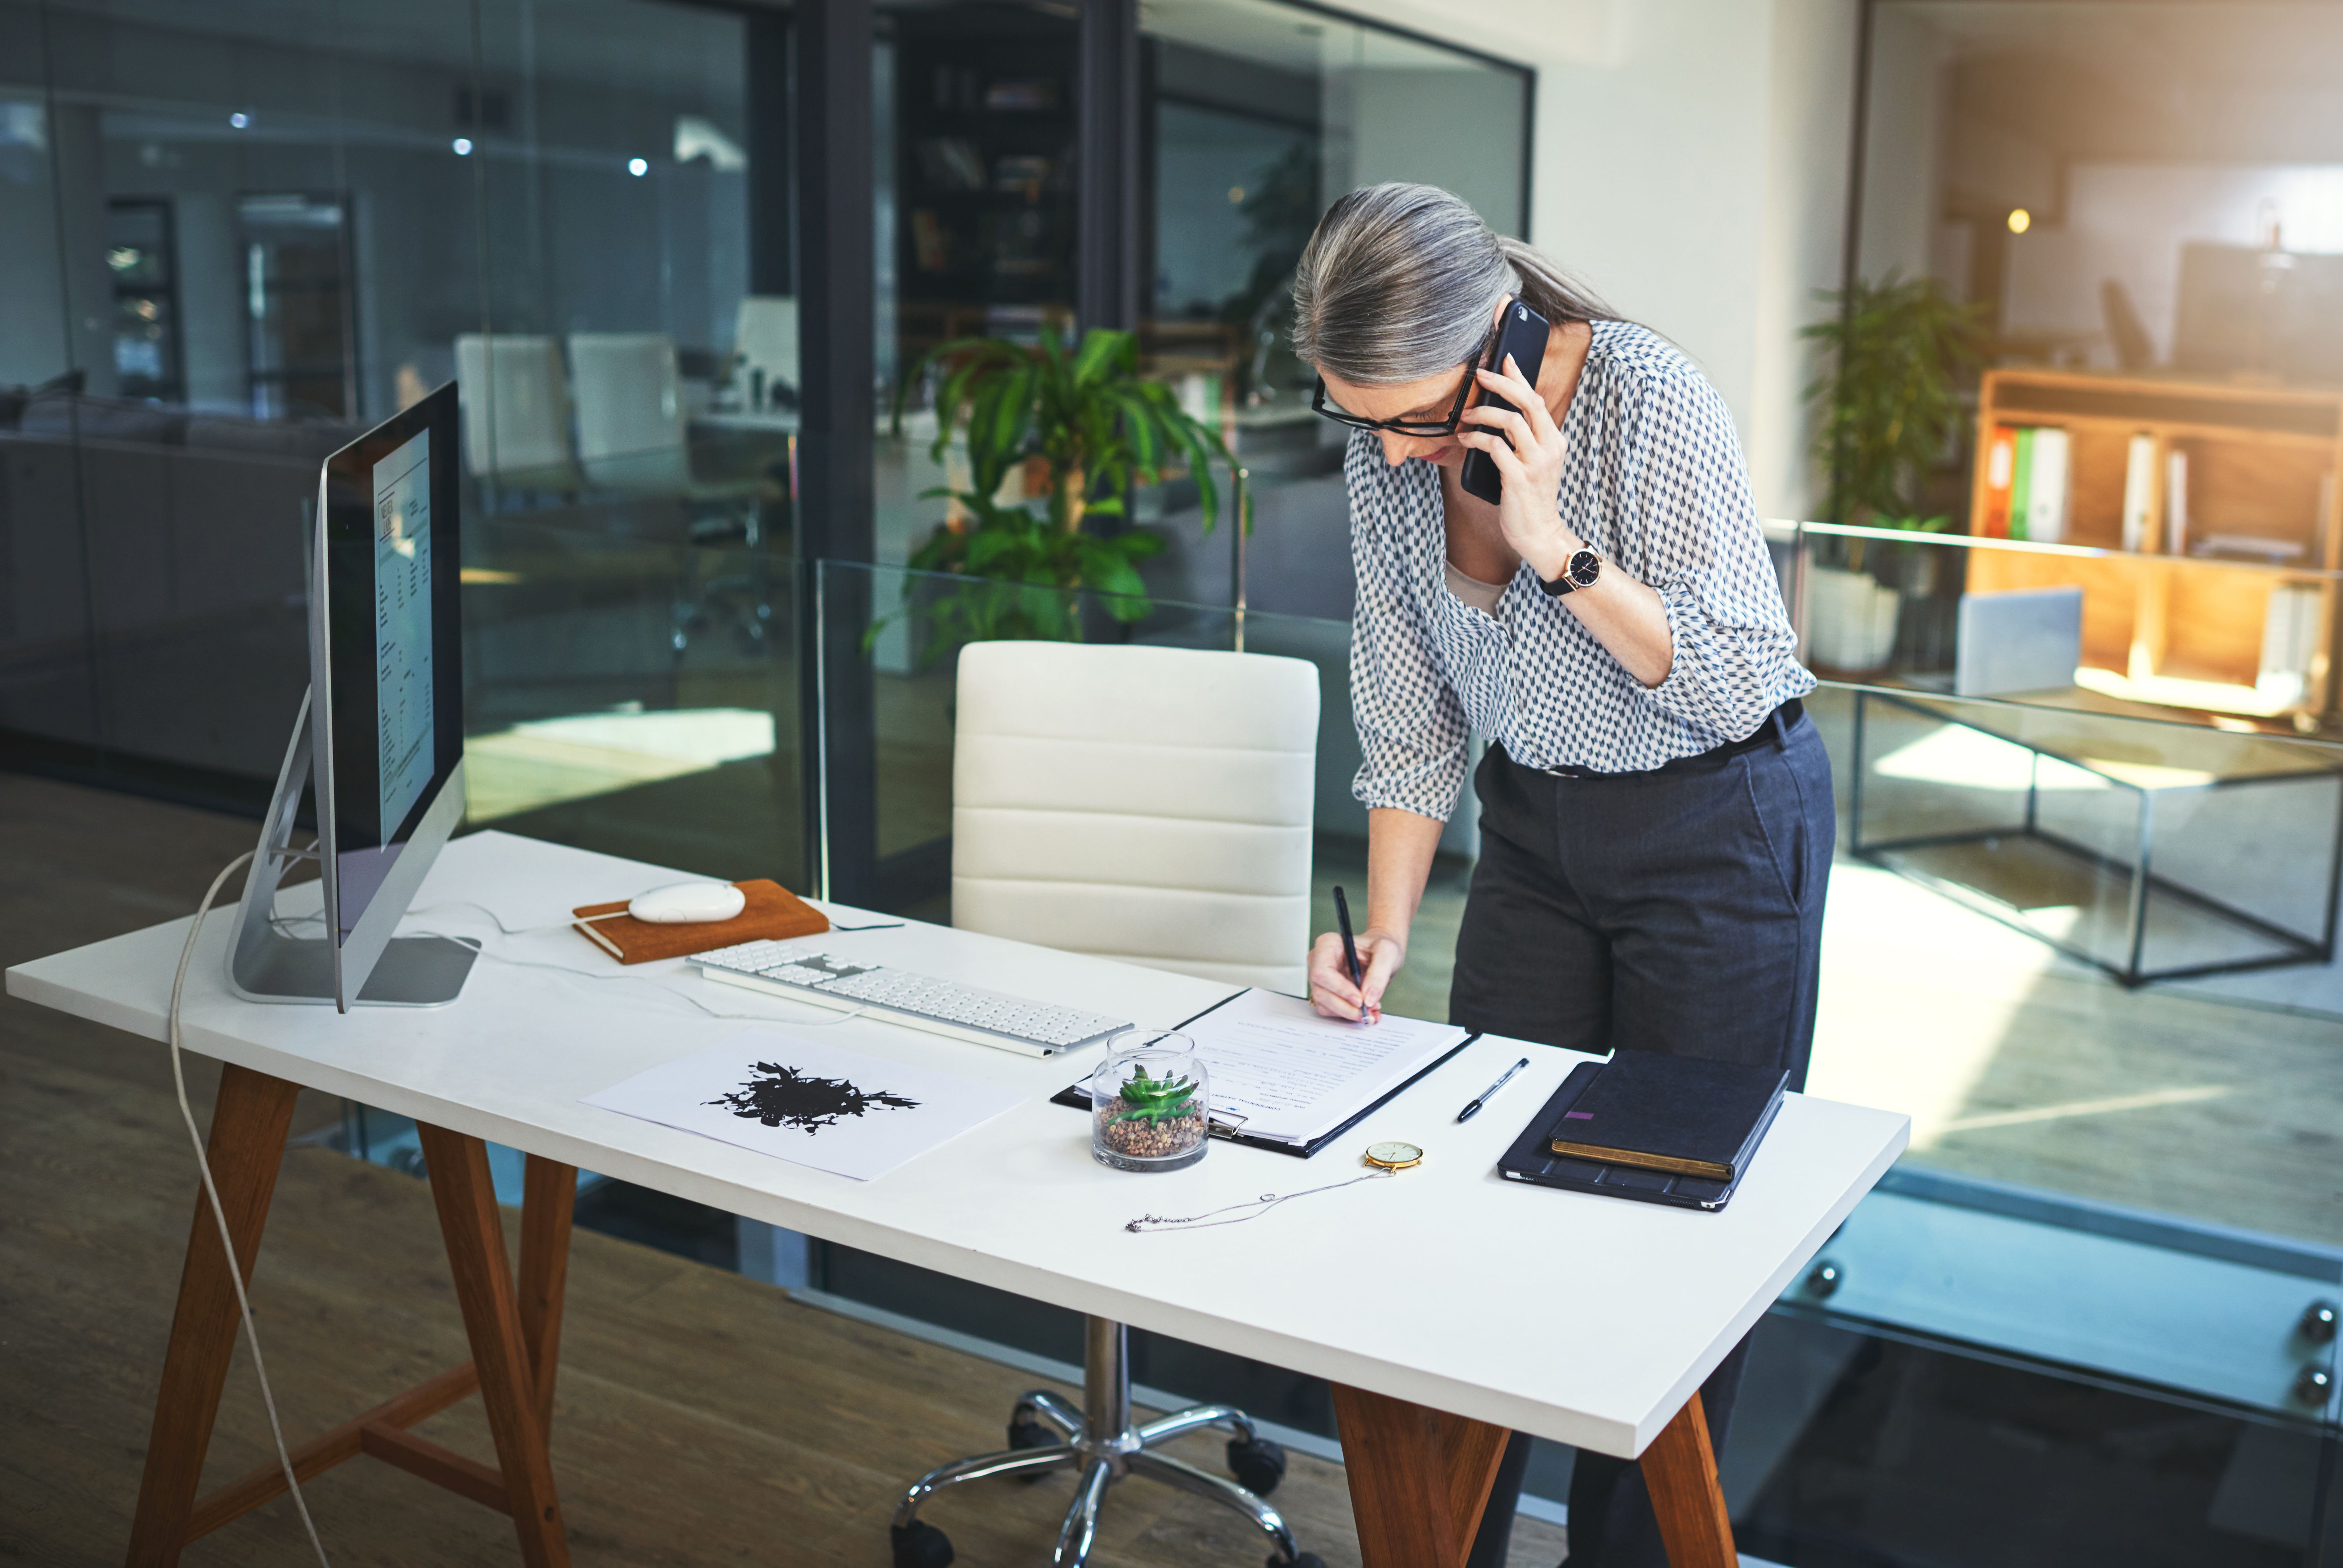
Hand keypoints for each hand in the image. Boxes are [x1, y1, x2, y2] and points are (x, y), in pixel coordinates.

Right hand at [1307, 927, 1404, 1022]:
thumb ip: (1379, 973)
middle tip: (1367, 1011)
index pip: (1322, 971)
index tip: (1360, 999)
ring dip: (1349, 1013)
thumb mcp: (1387, 952)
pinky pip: (1330, 1010)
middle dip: (1346, 1007)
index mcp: (1328, 944)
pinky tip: (1365, 1010)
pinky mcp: (1325, 992)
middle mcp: (1318, 961)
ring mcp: (1320, 979)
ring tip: (1371, 1010)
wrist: (1381, 955)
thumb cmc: (1379, 947)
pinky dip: (1348, 1015)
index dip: (1339, 988)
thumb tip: (1368, 998)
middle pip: (1321, 991)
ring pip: (1324, 1004)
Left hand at [1459, 355, 1575, 580]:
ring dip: (1484, 414)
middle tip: (1480, 376)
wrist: (1539, 533)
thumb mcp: (1533, 462)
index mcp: (1554, 440)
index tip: (1504, 359)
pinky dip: (1477, 440)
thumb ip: (1523, 438)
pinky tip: (1465, 440)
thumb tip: (1501, 411)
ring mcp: (1536, 463)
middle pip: (1528, 402)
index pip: (1536, 399)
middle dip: (1502, 384)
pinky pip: (1496, 448)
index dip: (1520, 376)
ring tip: (1466, 416)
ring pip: (1512, 421)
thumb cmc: (1530, 497)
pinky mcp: (1519, 478)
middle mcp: (1549, 447)